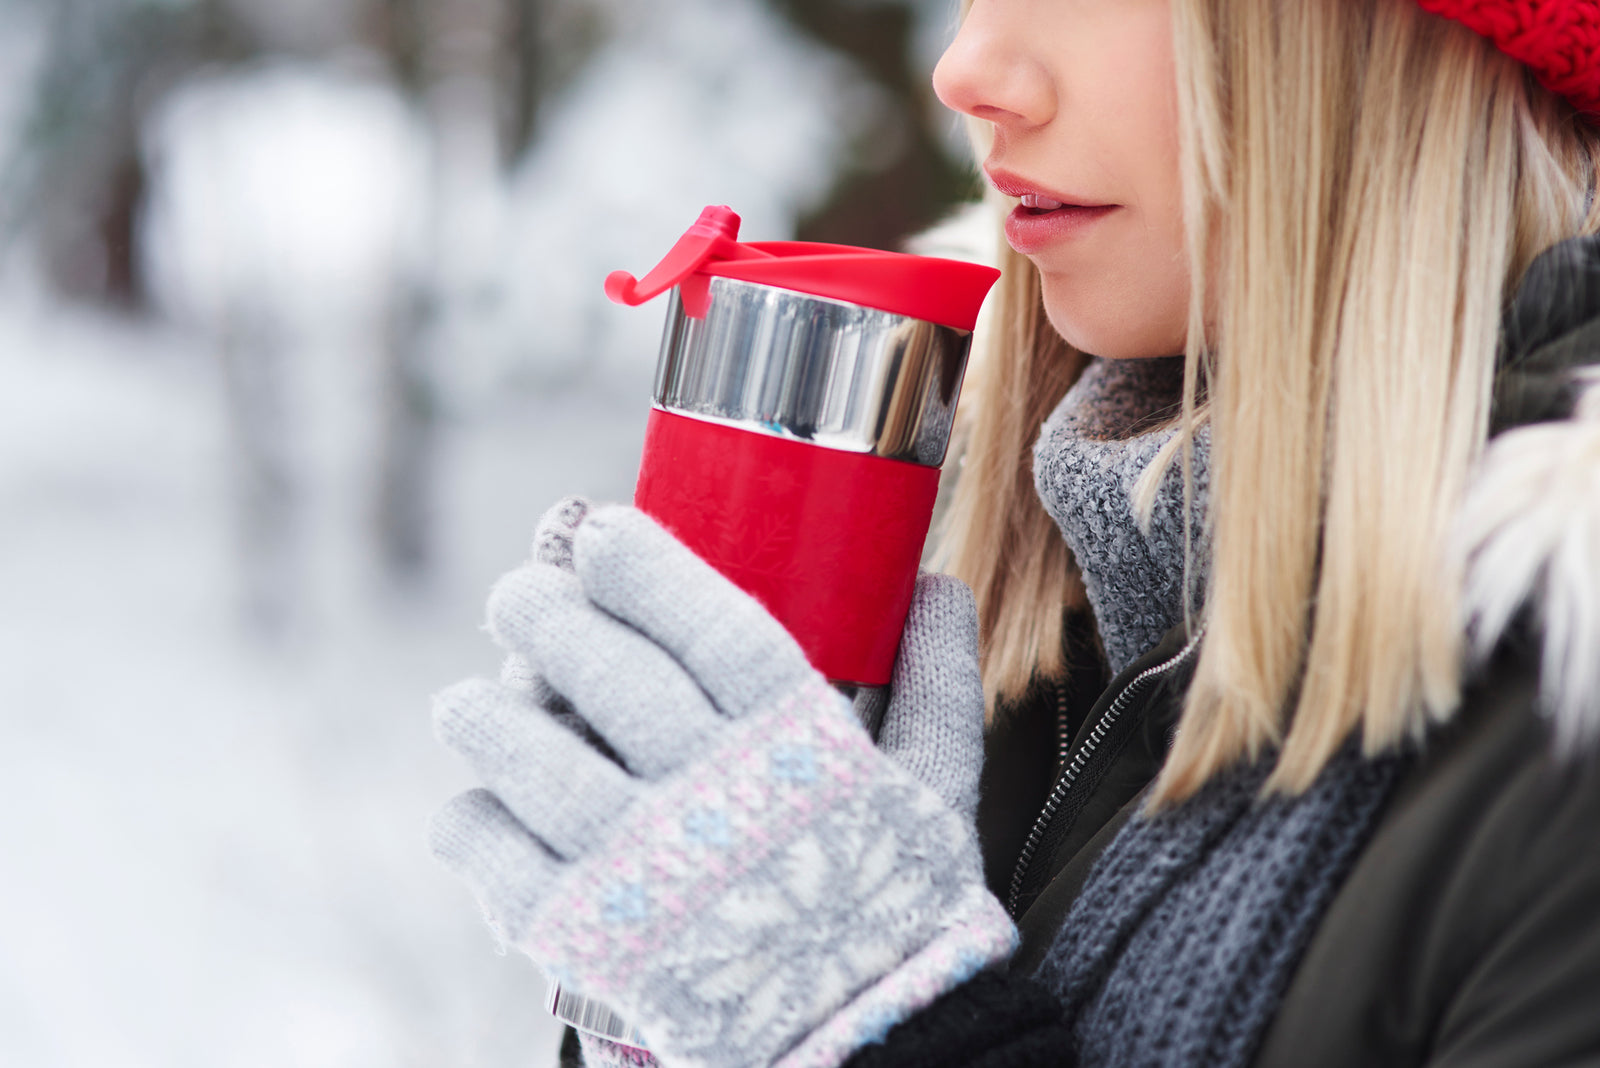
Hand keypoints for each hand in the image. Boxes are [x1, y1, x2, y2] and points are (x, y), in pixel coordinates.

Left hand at [429, 501, 1012, 1066]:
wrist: (874, 1048)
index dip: (647, 567)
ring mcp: (648, 870)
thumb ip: (939, 685)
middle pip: (607, 675)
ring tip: (466, 703)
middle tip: (517, 596)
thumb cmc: (903, 911)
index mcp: (800, 746)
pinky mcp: (594, 942)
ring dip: (486, 718)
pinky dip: (474, 828)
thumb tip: (938, 587)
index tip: (602, 534)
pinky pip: (504, 864)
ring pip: (534, 761)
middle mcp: (716, 795)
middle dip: (542, 615)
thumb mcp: (941, 792)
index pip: (710, 625)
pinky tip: (474, 809)